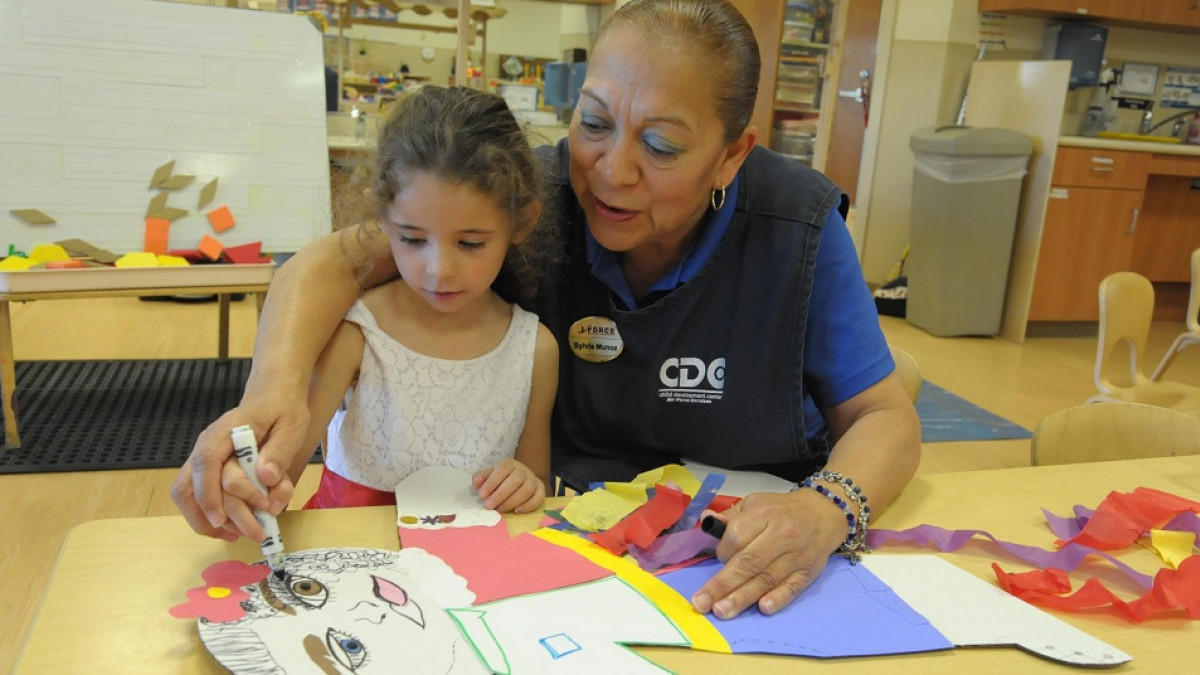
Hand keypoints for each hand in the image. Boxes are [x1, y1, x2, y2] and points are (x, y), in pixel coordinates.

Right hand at [169, 396, 308, 540]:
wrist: (273, 398)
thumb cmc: (282, 410)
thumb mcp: (291, 425)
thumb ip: (279, 450)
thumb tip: (265, 476)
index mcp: (224, 432)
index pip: (205, 463)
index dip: (209, 494)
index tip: (224, 519)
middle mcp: (207, 447)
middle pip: (189, 487)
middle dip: (219, 517)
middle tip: (255, 533)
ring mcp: (205, 461)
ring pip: (187, 498)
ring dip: (209, 523)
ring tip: (242, 535)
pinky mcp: (211, 473)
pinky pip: (199, 499)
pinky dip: (212, 519)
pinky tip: (235, 529)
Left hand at [472, 459, 545, 513]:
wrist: (521, 480)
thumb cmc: (502, 480)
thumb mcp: (490, 476)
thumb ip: (482, 478)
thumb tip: (476, 484)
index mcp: (510, 464)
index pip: (502, 470)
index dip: (492, 482)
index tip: (482, 494)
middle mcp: (523, 471)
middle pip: (515, 480)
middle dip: (501, 494)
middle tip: (489, 505)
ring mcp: (533, 480)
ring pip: (527, 490)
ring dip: (512, 501)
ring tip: (500, 510)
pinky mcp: (540, 490)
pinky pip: (539, 498)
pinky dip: (528, 506)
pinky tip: (517, 511)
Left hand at [691, 489, 846, 618]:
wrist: (823, 513)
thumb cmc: (782, 511)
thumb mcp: (755, 503)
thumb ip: (731, 517)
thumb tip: (707, 520)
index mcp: (764, 514)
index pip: (737, 537)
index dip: (723, 552)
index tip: (720, 557)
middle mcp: (781, 535)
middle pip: (749, 563)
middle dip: (723, 584)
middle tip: (702, 603)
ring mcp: (796, 555)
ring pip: (767, 579)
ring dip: (743, 597)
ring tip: (722, 611)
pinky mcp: (808, 571)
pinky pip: (793, 587)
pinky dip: (778, 598)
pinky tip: (763, 608)